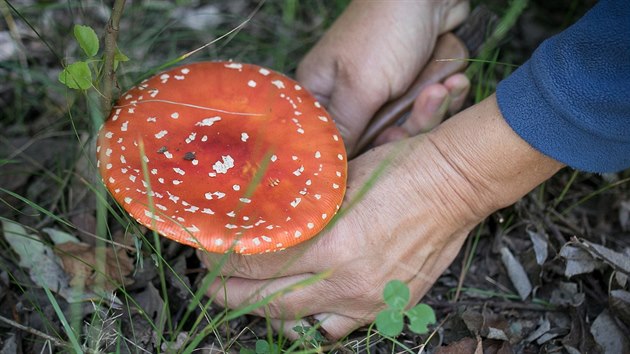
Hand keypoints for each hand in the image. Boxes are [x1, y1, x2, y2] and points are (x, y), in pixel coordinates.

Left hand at [198, 96, 562, 339]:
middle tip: (210, 283)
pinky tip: (297, 310)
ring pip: (300, 322)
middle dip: (231, 294)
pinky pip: (337, 330)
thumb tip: (263, 212)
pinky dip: (311, 321)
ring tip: (248, 298)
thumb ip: (302, 204)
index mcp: (332, 243)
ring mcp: (368, 300)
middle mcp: (347, 281)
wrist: (456, 185)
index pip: (259, 263)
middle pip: (270, 301)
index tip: (206, 251)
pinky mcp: (387, 307)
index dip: (224, 260)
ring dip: (268, 312)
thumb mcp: (341, 176)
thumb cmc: (401, 169)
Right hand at [296, 0, 469, 154]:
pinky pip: (428, 111)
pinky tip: (454, 81)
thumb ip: (344, 129)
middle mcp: (350, 97)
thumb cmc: (386, 31)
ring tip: (446, 86)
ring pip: (406, 128)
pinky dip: (445, 98)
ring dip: (432, 110)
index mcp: (322, 93)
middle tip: (423, 106)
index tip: (382, 154)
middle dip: (406, 127)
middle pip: (374, 141)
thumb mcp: (360, 86)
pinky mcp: (412, 88)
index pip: (329, 142)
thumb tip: (329, 167)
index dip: (356, 155)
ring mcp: (384, 93)